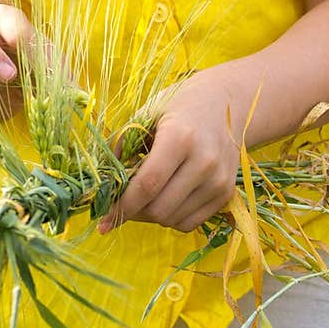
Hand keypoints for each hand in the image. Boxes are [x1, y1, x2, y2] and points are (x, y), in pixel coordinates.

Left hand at [97, 70, 256, 235]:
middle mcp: (204, 162)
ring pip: (172, 220)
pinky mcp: (226, 193)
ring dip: (150, 216)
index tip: (103, 218)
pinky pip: (189, 223)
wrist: (225, 104)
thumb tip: (102, 183)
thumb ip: (121, 145)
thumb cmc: (179, 106)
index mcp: (180, 138)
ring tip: (143, 196)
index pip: (148, 184)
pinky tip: (164, 199)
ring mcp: (218, 181)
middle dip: (133, 212)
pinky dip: (170, 218)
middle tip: (121, 203)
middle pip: (159, 208)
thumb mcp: (146, 115)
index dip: (122, 205)